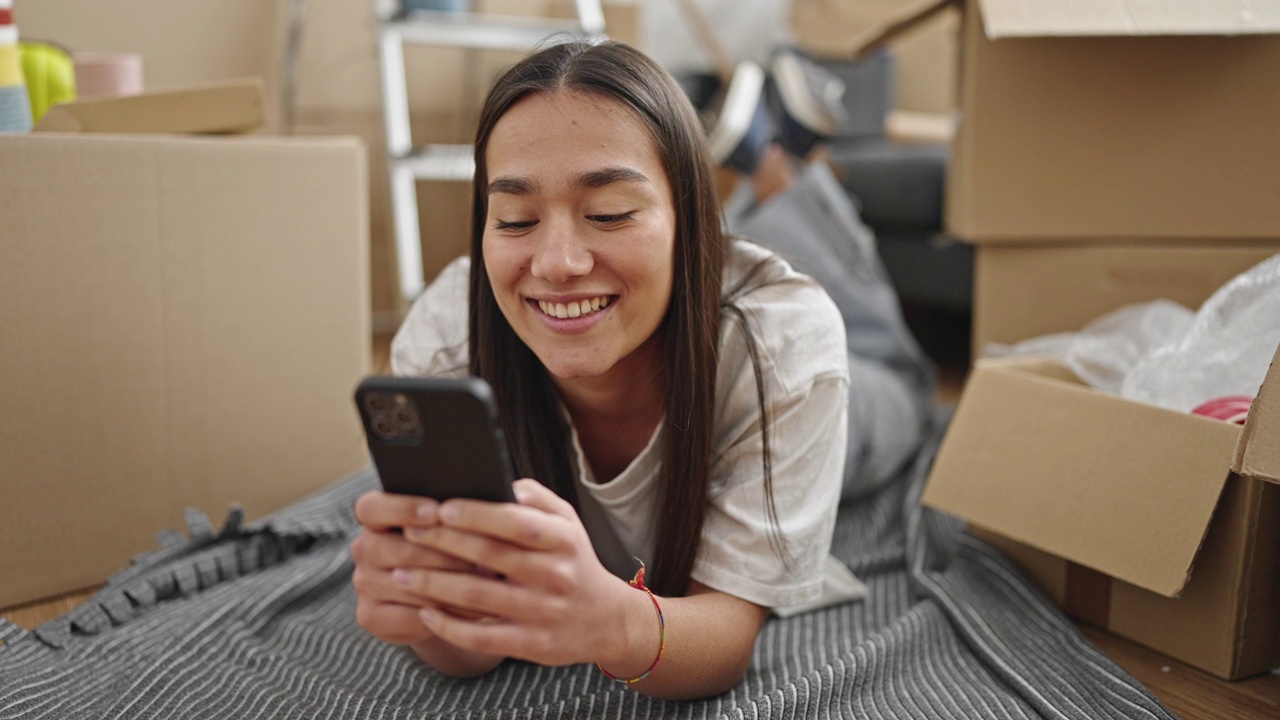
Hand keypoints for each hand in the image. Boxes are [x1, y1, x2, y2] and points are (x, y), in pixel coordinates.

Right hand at [351, 491, 482, 645]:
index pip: (372, 508)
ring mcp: (364, 584)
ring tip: (486, 582)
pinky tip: (472, 608)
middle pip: (397, 550)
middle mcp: (364, 549)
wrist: (439, 601)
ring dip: (450, 584)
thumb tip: (474, 511)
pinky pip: (409, 616)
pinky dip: (444, 613)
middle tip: (481, 557)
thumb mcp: (450, 527)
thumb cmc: (452, 549)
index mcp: (375, 518)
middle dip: (443, 554)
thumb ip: (453, 516)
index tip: (436, 512)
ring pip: (408, 584)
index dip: (402, 509)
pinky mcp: (370, 617)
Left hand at [393, 479, 651, 670]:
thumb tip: (496, 481)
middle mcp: (555, 574)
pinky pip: (482, 637)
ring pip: (478, 597)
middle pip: (489, 556)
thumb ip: (535, 498)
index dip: (475, 514)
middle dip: (442, 543)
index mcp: (562, 539)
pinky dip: (448, 626)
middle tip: (407, 533)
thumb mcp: (567, 523)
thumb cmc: (573, 561)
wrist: (605, 619)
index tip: (439, 507)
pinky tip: (425, 612)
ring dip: (432, 585)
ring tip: (400, 574)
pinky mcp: (532, 644)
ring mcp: (543, 612)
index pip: (515, 522)